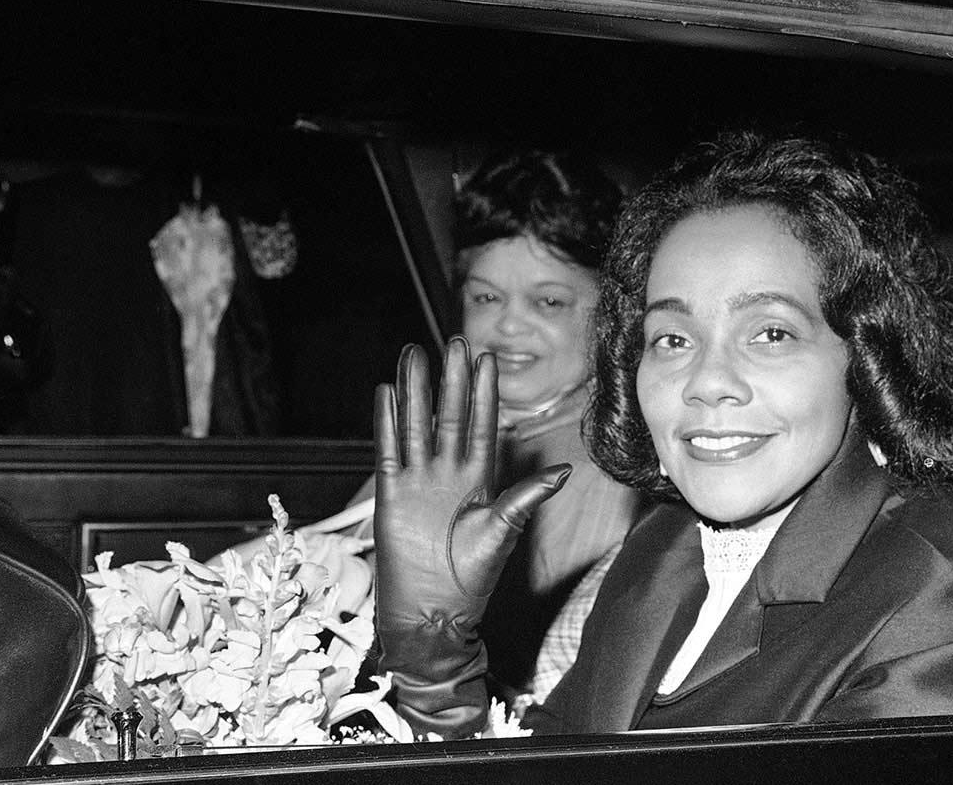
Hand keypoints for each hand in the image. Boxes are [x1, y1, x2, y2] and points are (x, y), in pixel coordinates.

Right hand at [372, 337, 569, 736]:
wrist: (433, 611)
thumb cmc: (472, 575)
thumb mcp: (503, 530)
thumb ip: (527, 497)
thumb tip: (567, 470)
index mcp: (480, 478)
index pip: (484, 424)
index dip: (485, 392)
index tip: (486, 357)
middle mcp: (449, 473)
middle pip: (449, 415)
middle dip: (451, 379)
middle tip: (452, 340)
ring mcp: (419, 481)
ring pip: (417, 424)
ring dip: (415, 391)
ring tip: (413, 355)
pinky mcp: (392, 494)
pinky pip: (390, 451)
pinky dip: (387, 423)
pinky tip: (386, 394)